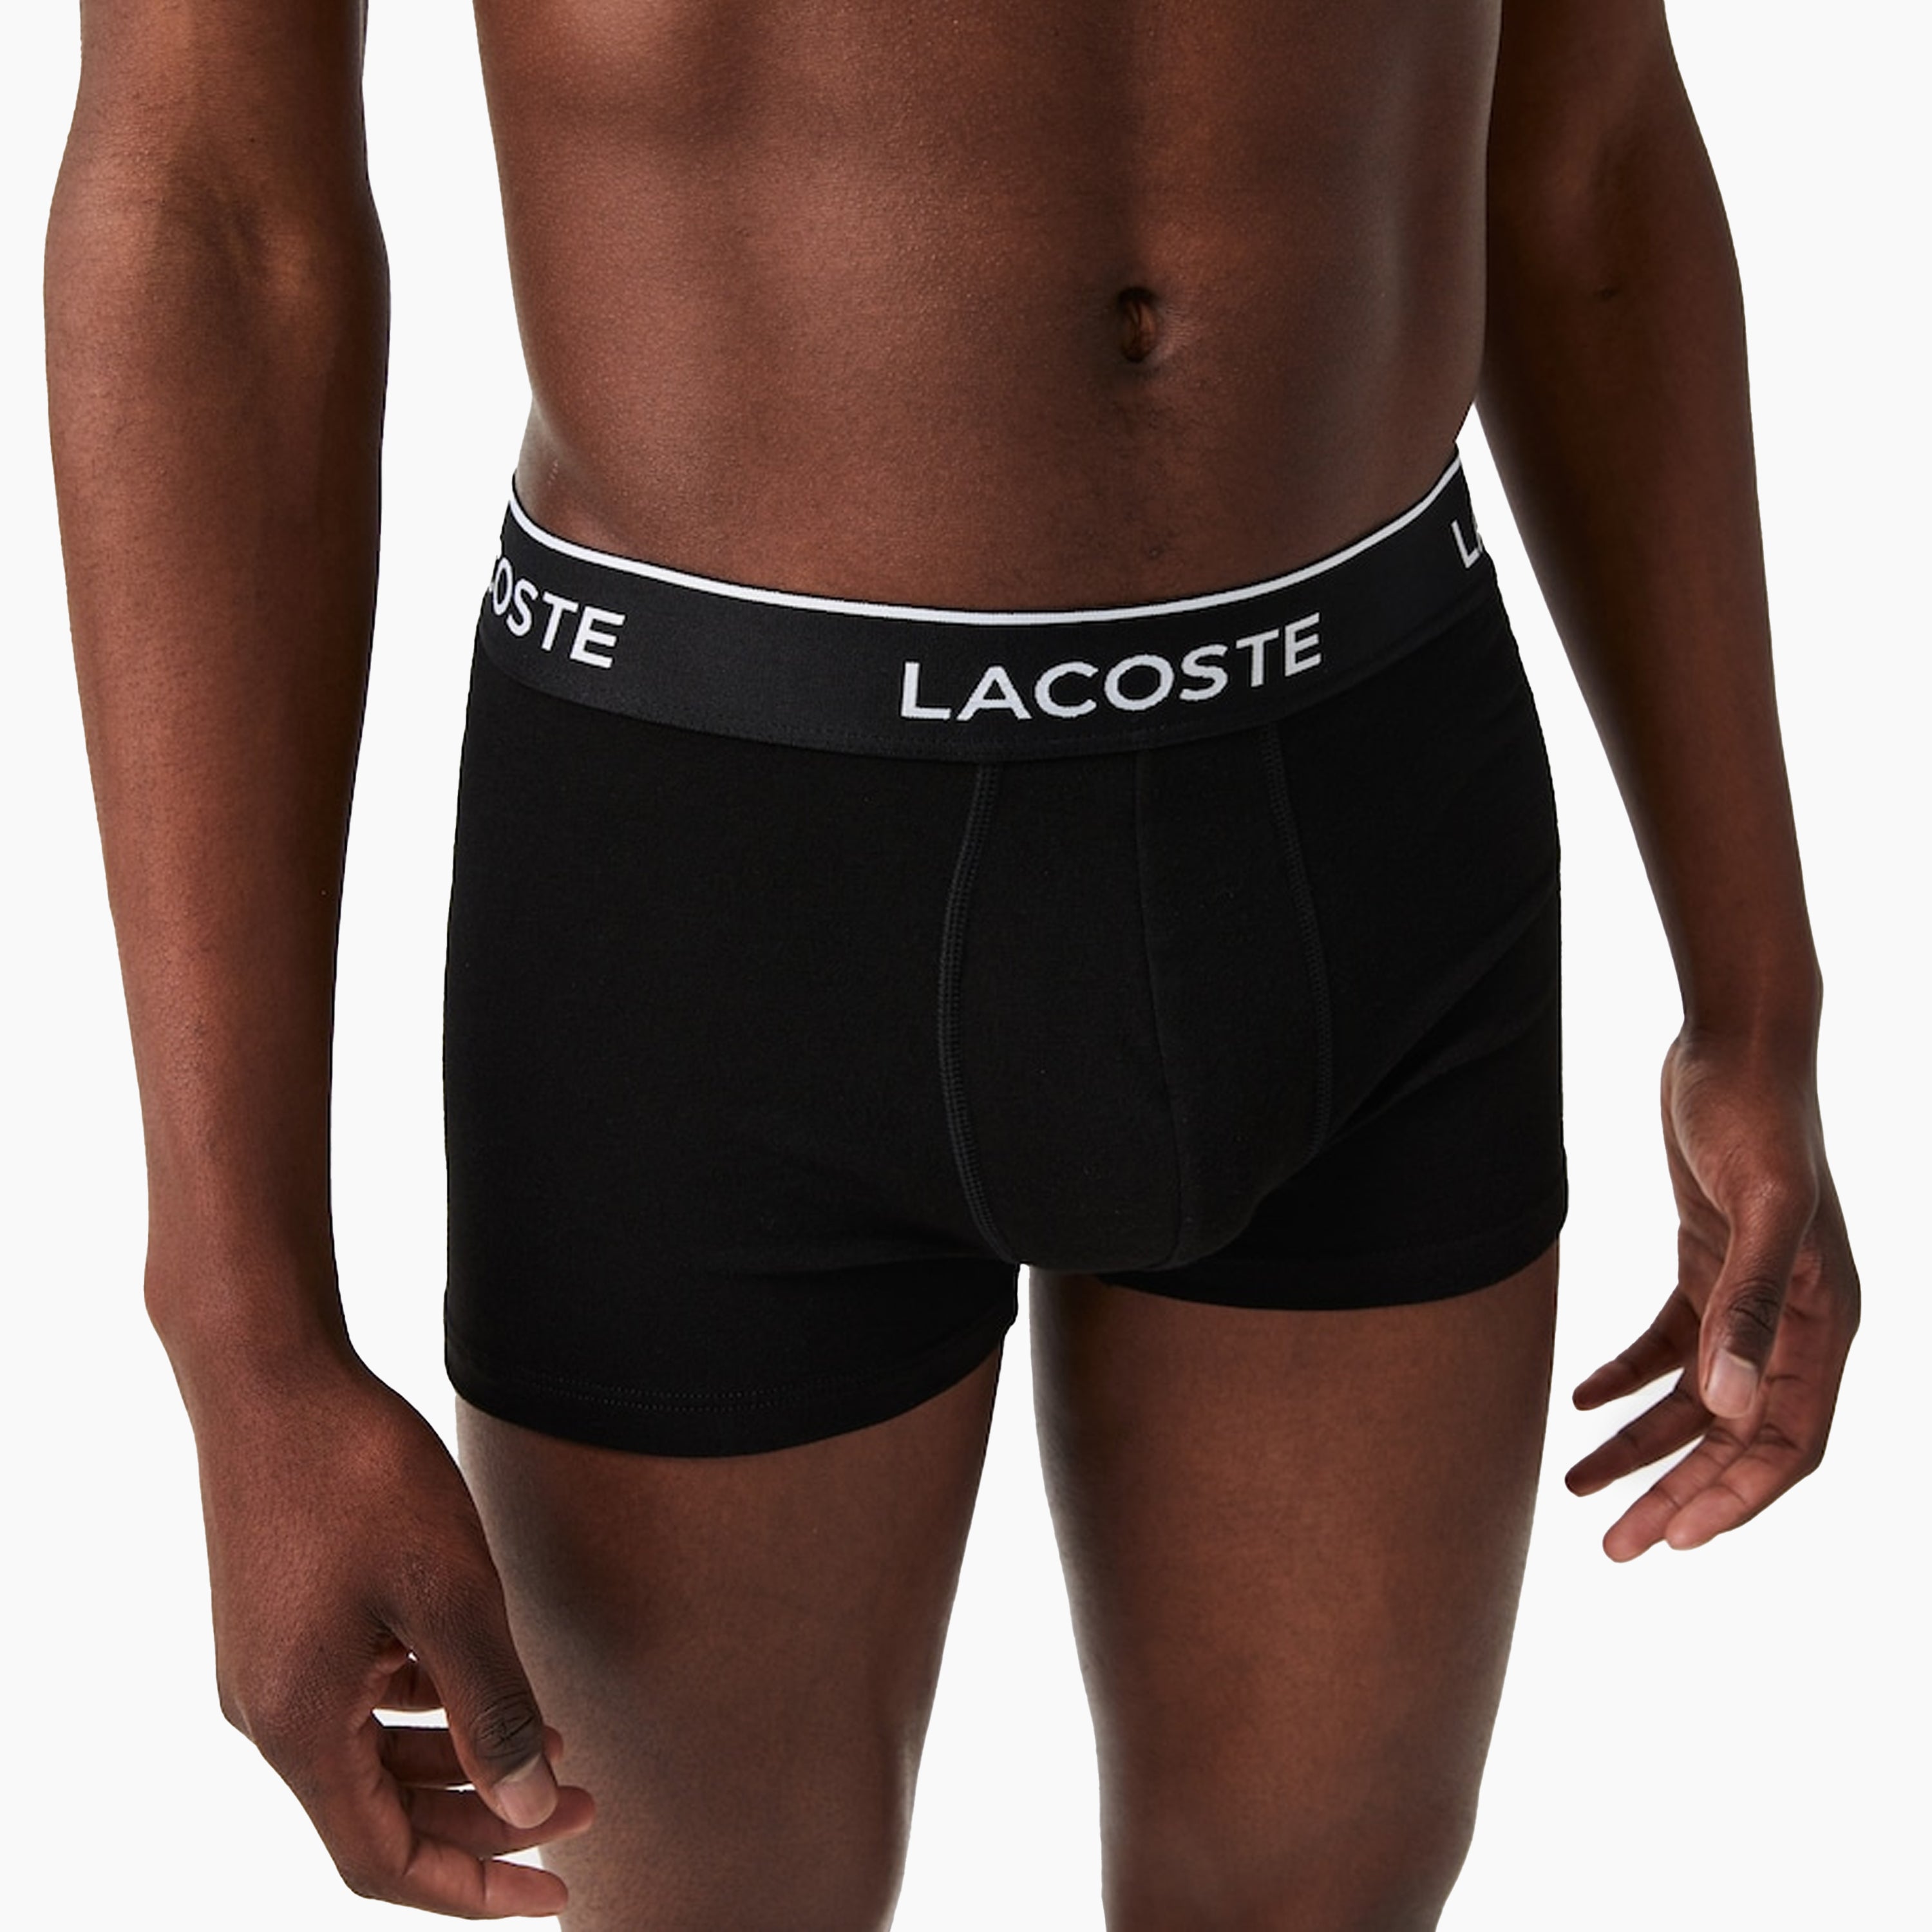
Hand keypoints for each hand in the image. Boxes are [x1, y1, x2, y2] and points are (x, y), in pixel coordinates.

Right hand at [192, 1358, 593, 1913]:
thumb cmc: (358, 1475)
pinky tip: (485, 1680)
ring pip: (372, 1755)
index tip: (558, 1896)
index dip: (472, 1888)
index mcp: (297, 1726)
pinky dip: (427, 1706)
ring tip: (558, 1745)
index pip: (382, 1861)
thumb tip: (532, 1809)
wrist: (270, 1375)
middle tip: (585, 1810)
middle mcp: (270, 1712)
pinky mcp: (284, 1619)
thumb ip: (492, 1706)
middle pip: (380, 1813)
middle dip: (486, 1822)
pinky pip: (359, 1699)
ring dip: (461, 1760)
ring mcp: (271, 1664)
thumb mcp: (448, 1591)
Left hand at [1564, 1028, 1858, 1559]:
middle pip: (1736, 1436)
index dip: (1736, 1497)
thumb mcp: (1759, 1209)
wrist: (1735, 1044)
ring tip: (1579, 1489)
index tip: (1675, 1539)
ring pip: (1696, 1399)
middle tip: (1616, 1546)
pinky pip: (1669, 1344)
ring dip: (1643, 1445)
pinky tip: (1581, 1401)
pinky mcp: (1706, 1262)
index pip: (1788, 1441)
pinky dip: (1627, 1378)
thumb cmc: (1757, 1116)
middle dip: (1678, 1493)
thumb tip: (1730, 1405)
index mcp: (1826, 1323)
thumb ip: (1748, 1306)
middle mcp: (1793, 1321)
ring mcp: (1748, 1294)